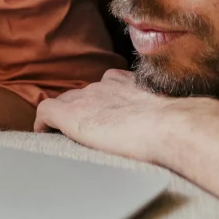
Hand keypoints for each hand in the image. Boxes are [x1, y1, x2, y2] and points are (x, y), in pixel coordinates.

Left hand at [34, 69, 197, 166]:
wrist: (170, 126)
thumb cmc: (176, 125)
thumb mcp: (166, 112)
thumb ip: (158, 114)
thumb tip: (170, 128)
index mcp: (125, 83)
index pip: (103, 88)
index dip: (97, 103)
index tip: (100, 116)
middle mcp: (103, 85)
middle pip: (80, 94)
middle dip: (77, 109)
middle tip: (80, 130)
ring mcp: (85, 98)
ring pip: (64, 102)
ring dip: (62, 118)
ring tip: (60, 135)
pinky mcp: (71, 114)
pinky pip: (46, 111)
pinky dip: (42, 122)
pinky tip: (42, 134)